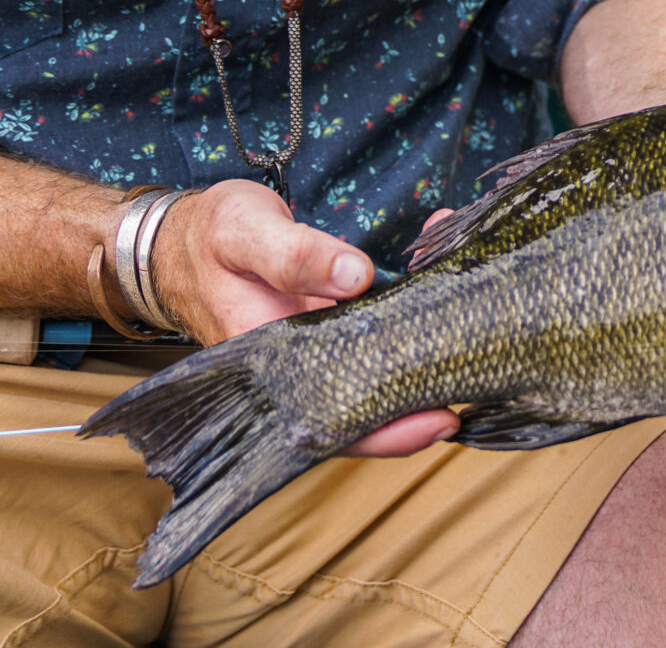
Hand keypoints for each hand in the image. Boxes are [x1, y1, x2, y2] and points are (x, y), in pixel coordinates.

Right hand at [151, 182, 459, 456]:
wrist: (182, 236)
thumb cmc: (208, 237)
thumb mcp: (245, 233)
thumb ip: (296, 256)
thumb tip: (357, 277)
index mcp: (271, 363)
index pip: (335, 420)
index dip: (391, 432)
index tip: (443, 420)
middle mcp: (300, 367)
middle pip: (371, 404)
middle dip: (428, 390)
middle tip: (483, 369)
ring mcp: (319, 346)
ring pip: (382, 364)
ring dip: (427, 341)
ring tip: (471, 307)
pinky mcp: (334, 321)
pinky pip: (379, 326)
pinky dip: (412, 304)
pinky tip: (437, 261)